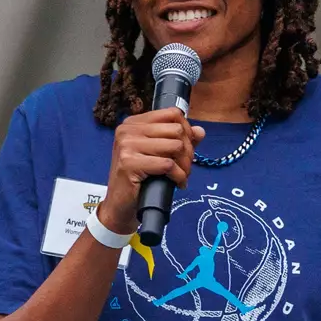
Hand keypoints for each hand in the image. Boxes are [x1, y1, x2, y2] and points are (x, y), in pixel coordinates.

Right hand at [97, 108, 204, 234]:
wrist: (120, 205)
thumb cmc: (138, 180)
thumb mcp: (158, 155)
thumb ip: (178, 140)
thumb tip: (200, 132)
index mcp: (134, 123)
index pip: (172, 114)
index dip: (187, 132)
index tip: (186, 150)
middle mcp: (128, 130)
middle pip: (176, 130)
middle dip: (188, 152)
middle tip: (185, 168)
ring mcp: (127, 145)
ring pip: (175, 146)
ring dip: (185, 165)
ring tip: (181, 176)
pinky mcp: (130, 163)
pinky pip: (168, 164)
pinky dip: (178, 176)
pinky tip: (177, 183)